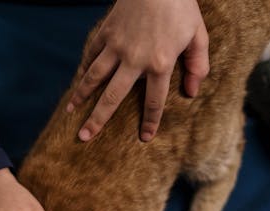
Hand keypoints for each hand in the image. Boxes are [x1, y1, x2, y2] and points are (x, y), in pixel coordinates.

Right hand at [66, 0, 208, 141]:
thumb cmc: (181, 6)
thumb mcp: (198, 35)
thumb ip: (198, 65)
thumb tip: (192, 92)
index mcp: (160, 63)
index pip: (154, 101)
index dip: (150, 122)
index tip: (144, 138)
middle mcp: (135, 59)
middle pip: (113, 97)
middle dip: (98, 120)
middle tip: (85, 137)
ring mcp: (117, 46)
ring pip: (95, 77)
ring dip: (82, 96)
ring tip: (71, 113)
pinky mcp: (107, 32)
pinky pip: (92, 55)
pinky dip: (83, 70)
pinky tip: (77, 83)